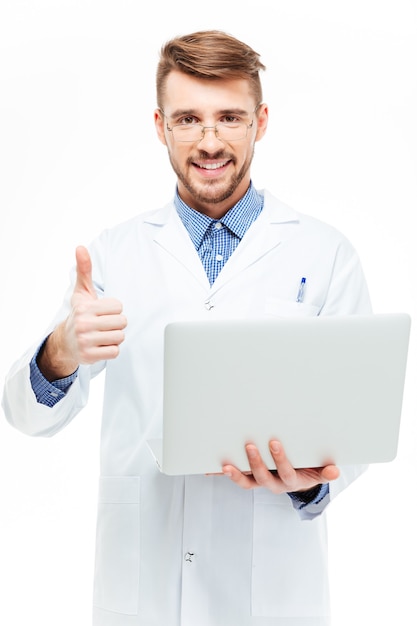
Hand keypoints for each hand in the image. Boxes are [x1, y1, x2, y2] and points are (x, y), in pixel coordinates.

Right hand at [38, 246, 126, 378]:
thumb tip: (80, 247)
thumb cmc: (79, 314)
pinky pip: (115, 352)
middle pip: (122, 322)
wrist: (65, 342)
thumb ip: (84, 269)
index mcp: (84, 308)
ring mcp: (85, 342)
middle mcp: (83, 325)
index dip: (114, 310)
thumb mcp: (81, 292)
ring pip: (120, 337)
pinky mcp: (89, 356)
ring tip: (102, 335)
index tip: (102, 312)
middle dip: (116, 324)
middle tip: (103, 325)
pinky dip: (111, 349)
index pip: (119, 307)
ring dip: (114, 337)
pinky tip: (100, 345)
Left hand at [222, 440, 338, 494]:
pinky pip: (236, 478)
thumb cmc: (308, 470)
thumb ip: (325, 472)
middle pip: (263, 477)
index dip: (280, 460)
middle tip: (250, 446)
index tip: (275, 443)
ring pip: (247, 482)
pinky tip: (210, 469)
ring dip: (235, 475)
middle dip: (256, 462)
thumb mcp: (318, 472)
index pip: (286, 472)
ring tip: (225, 466)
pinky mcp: (251, 479)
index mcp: (291, 481)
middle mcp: (274, 484)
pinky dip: (222, 475)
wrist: (300, 482)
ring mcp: (261, 482)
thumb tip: (335, 471)